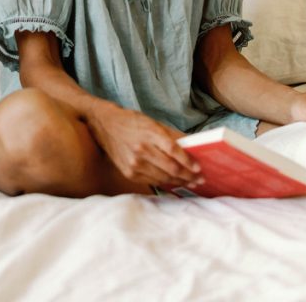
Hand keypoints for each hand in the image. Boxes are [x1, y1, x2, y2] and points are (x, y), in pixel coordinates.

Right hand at [88, 102, 202, 188]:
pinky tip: (174, 183)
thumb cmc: (132, 122)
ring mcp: (134, 163)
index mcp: (149, 133)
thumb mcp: (152, 122)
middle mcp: (142, 150)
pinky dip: (165, 183)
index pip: (173, 150)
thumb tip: (192, 145)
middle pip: (170, 168)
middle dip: (188, 175)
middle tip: (199, 179)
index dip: (188, 161)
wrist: (105, 126)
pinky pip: (152, 181)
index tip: (198, 168)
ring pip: (163, 178)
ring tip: (191, 183)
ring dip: (179, 182)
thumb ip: (172, 135)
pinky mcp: (130, 173)